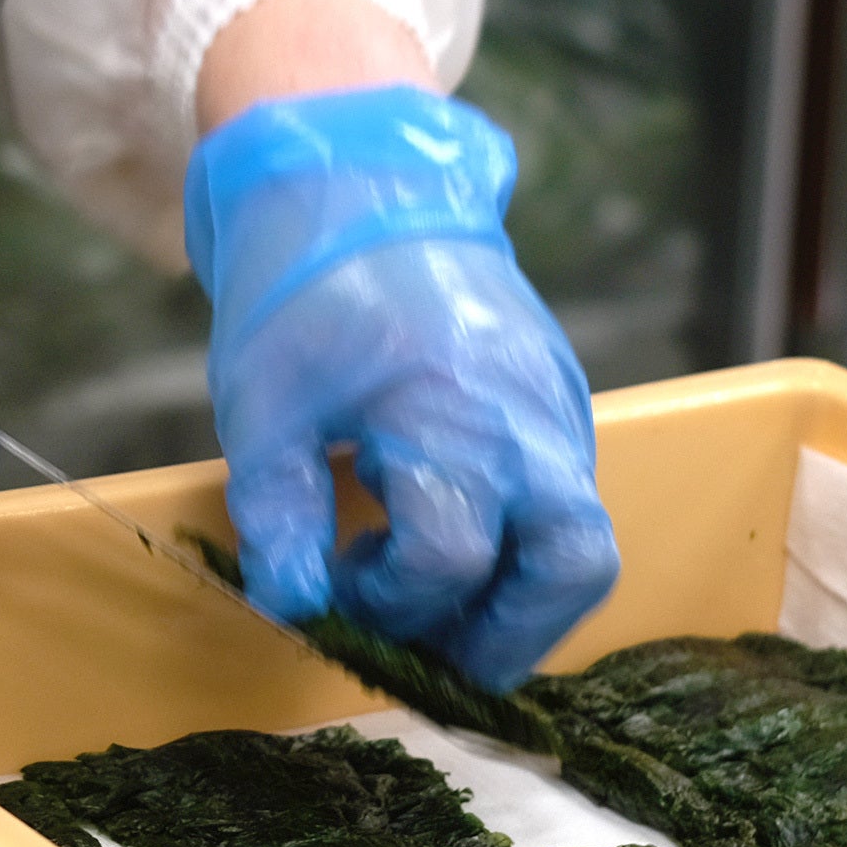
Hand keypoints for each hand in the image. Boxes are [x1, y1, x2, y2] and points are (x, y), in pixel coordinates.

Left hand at [188, 85, 616, 690]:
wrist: (365, 184)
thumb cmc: (305, 289)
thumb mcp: (264, 405)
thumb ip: (280, 515)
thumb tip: (295, 609)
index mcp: (453, 414)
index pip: (449, 559)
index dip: (390, 603)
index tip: (337, 594)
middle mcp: (532, 420)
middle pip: (571, 569)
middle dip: (504, 637)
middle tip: (432, 662)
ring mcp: (561, 410)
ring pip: (582, 543)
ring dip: (516, 599)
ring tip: (431, 606)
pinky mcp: (563, 402)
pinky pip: (567, 499)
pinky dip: (519, 545)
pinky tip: (442, 534)